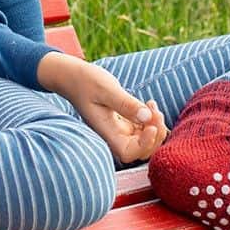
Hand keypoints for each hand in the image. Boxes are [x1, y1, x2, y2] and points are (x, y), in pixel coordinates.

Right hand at [37, 54, 168, 163]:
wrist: (74, 77)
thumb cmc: (86, 82)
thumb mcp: (106, 89)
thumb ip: (126, 104)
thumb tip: (147, 117)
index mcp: (106, 133)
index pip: (129, 152)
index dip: (144, 144)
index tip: (151, 125)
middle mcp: (114, 136)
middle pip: (142, 151)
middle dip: (155, 134)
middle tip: (154, 111)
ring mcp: (120, 131)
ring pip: (146, 141)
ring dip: (155, 126)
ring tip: (152, 105)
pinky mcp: (125, 123)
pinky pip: (144, 130)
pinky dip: (152, 120)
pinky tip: (149, 104)